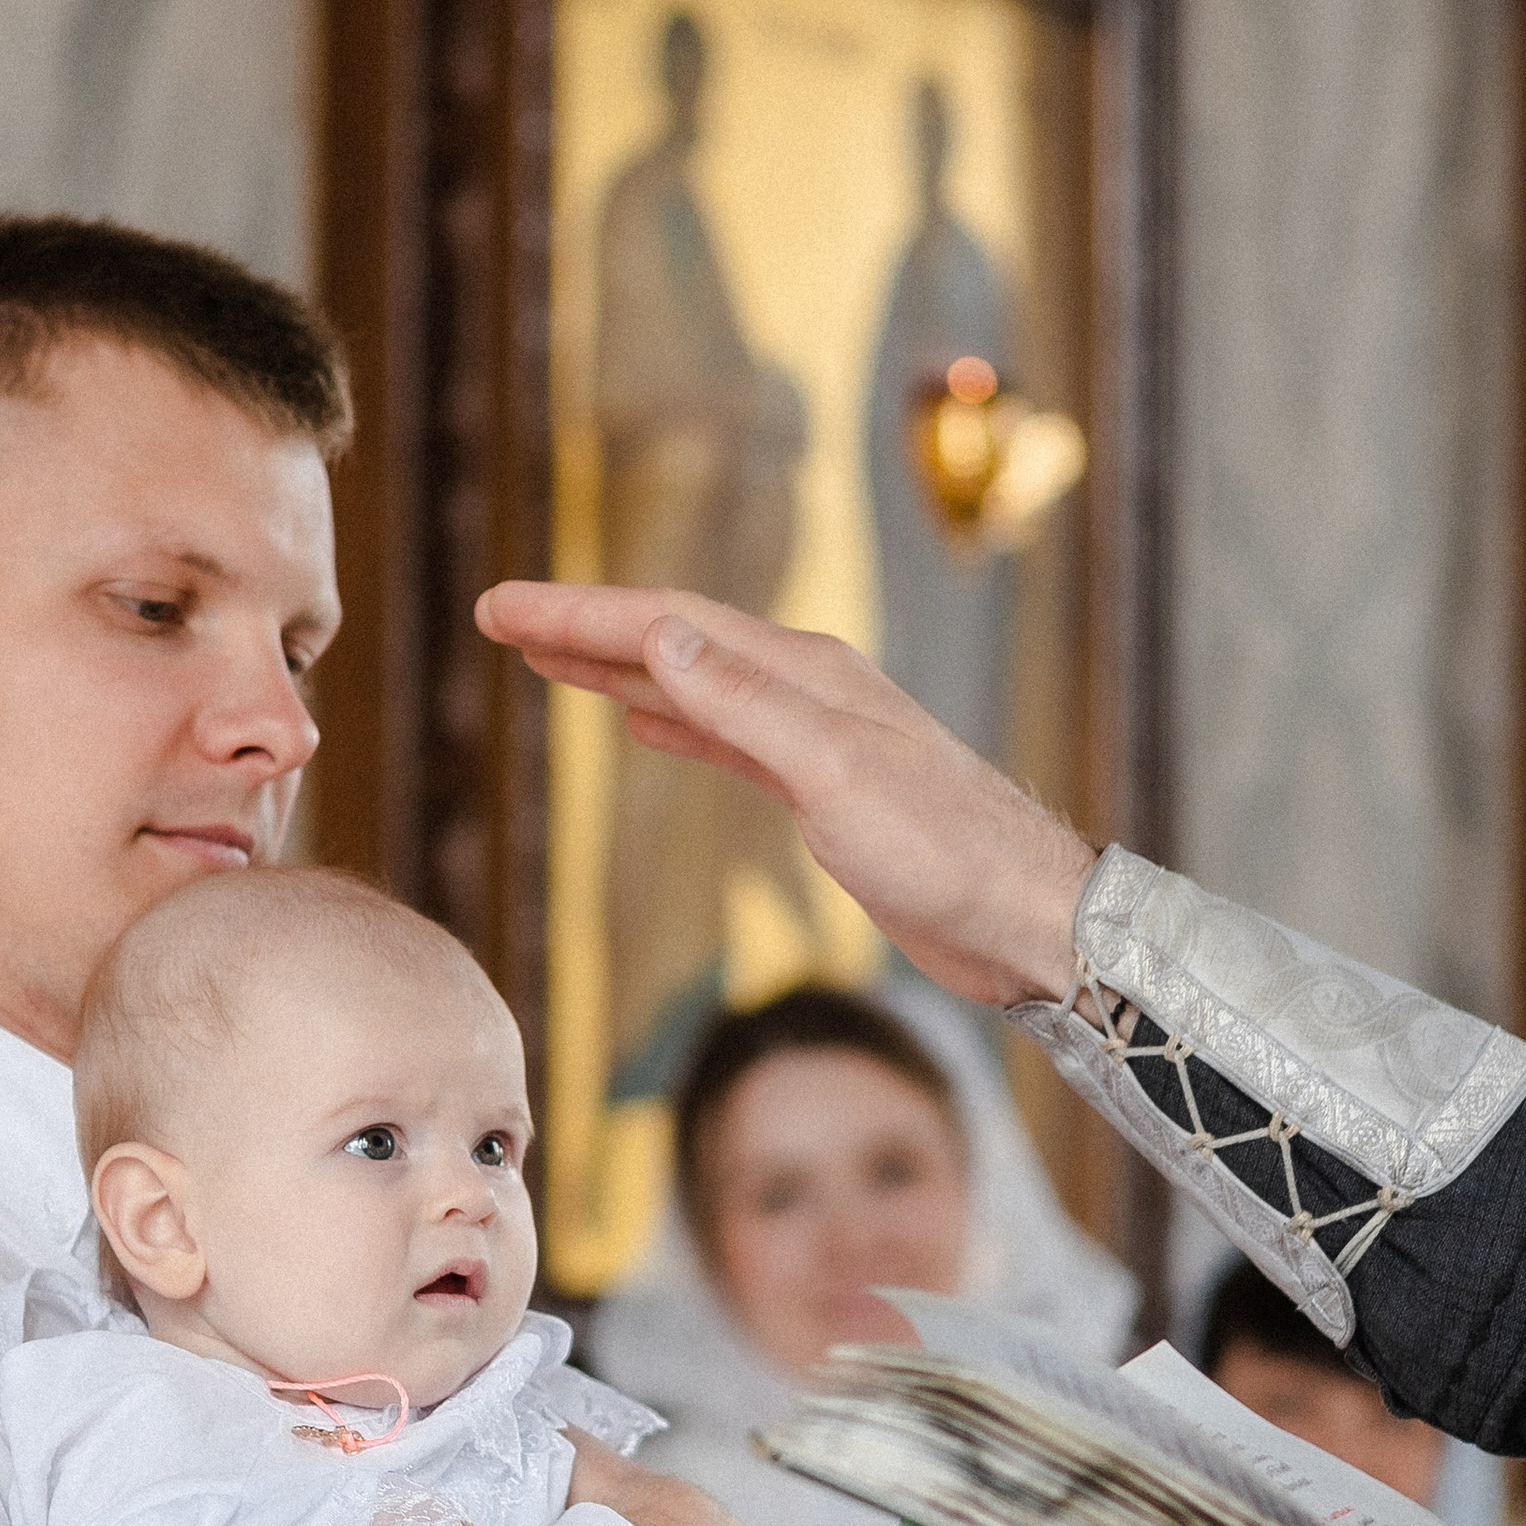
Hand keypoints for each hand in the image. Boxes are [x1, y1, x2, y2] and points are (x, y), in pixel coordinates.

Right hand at [477, 584, 1091, 1007]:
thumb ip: (745, 704)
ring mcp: (815, 737)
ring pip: (694, 684)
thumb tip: (661, 632)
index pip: (667, 622)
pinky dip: (673, 719)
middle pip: (673, 640)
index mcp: (803, 673)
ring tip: (549, 659)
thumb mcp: (833, 774)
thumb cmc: (946, 849)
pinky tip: (643, 720)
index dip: (577, 612)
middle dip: (582, 628)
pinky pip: (726, 735)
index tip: (500, 607)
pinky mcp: (824, 790)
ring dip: (618, 669)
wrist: (1026, 918)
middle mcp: (806, 689)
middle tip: (499, 618)